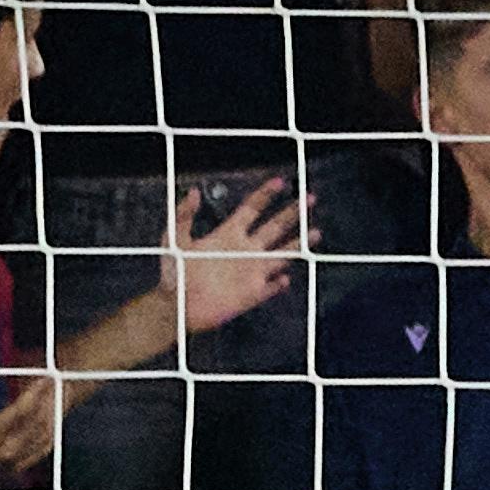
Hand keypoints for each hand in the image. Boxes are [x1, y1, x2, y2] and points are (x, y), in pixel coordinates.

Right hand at [0, 376, 66, 486]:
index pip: (22, 411)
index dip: (35, 393)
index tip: (44, 377)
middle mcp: (5, 453)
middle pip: (38, 423)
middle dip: (48, 400)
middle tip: (54, 382)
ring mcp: (11, 465)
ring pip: (43, 439)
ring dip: (51, 417)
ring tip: (54, 398)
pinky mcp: (13, 473)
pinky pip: (39, 452)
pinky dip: (48, 435)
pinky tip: (48, 422)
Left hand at [167, 178, 303, 340]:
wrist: (177, 307)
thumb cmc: (173, 273)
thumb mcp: (174, 238)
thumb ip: (183, 215)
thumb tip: (193, 191)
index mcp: (228, 234)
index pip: (252, 209)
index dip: (266, 194)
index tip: (280, 181)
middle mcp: (244, 250)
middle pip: (275, 227)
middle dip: (293, 213)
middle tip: (310, 198)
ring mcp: (250, 272)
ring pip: (281, 255)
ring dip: (298, 244)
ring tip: (315, 233)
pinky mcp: (251, 294)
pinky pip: (271, 288)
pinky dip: (278, 284)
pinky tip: (285, 278)